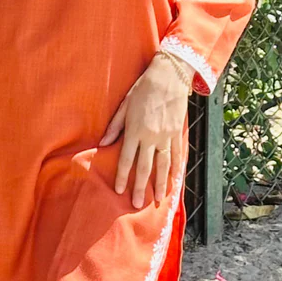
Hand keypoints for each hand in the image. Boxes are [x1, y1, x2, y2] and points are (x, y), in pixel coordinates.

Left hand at [98, 53, 192, 208]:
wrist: (169, 76)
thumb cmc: (143, 89)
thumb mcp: (125, 105)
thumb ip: (115, 126)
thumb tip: (104, 142)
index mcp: (135, 130)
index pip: (126, 159)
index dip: (122, 176)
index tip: (119, 191)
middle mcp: (151, 137)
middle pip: (145, 167)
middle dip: (140, 187)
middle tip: (138, 204)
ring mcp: (166, 136)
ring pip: (163, 166)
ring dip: (160, 184)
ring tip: (159, 200)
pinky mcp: (177, 133)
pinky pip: (176, 155)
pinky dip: (175, 170)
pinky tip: (174, 181)